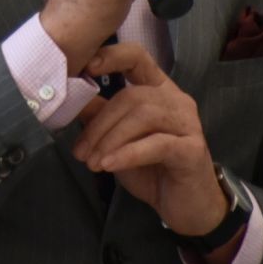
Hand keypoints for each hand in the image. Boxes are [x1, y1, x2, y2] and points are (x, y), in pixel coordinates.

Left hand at [71, 43, 228, 240]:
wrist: (186, 207)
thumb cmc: (151, 170)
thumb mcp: (117, 142)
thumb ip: (99, 117)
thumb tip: (69, 97)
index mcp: (158, 90)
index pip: (137, 57)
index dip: (112, 56)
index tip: (86, 66)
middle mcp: (176, 100)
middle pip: (131, 96)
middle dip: (99, 123)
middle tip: (81, 151)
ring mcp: (188, 123)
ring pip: (143, 116)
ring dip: (110, 140)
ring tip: (93, 163)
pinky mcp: (192, 149)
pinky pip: (156, 144)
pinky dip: (128, 153)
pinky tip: (109, 165)